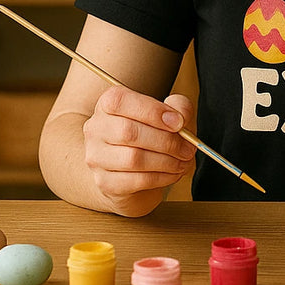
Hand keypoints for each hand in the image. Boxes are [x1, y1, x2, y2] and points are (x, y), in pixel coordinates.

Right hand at [81, 88, 194, 216]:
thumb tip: (180, 119)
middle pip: (128, 132)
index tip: (178, 122)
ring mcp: (96, 157)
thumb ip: (179, 107)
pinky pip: (136, 180)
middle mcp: (96, 129)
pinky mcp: (104, 182)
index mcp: (107, 104)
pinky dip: (161, 178)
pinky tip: (173, 173)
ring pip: (132, 159)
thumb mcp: (169, 113)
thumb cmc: (152, 133)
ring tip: (183, 162)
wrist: (132, 169)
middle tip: (188, 148)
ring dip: (166, 161)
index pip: (120, 101)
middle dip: (166, 141)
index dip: (152, 111)